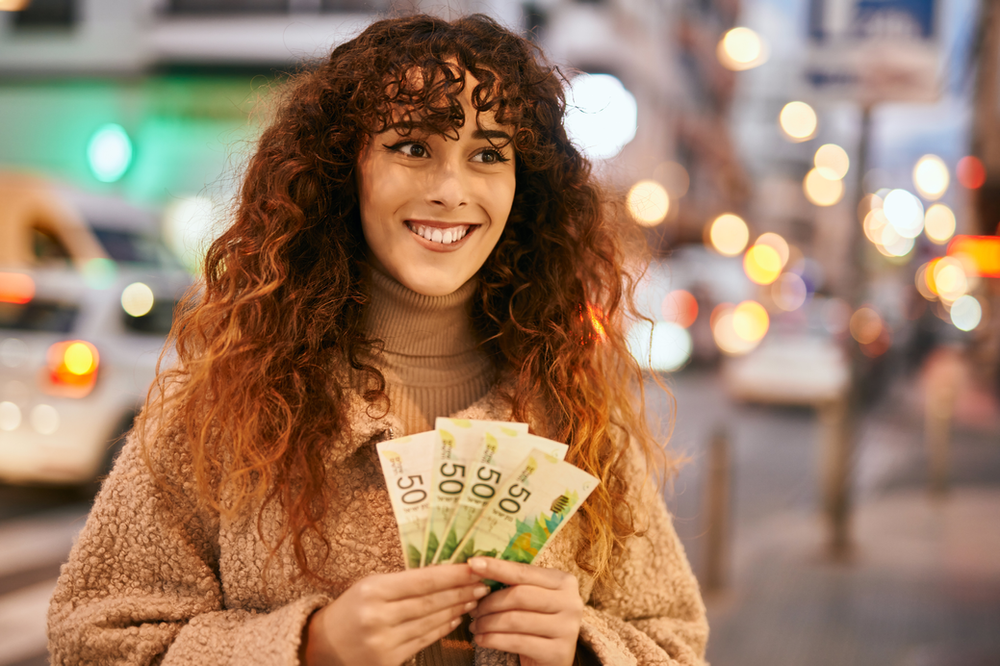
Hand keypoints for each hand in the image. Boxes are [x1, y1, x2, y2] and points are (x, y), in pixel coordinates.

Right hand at [302, 564, 489, 665]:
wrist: (321, 645)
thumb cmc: (351, 608)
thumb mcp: (371, 585)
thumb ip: (404, 581)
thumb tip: (445, 573)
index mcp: (374, 590)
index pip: (423, 580)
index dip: (453, 574)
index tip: (474, 567)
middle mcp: (379, 616)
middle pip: (432, 602)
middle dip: (461, 592)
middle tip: (484, 583)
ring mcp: (384, 642)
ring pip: (431, 622)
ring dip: (457, 609)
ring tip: (474, 598)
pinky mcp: (388, 660)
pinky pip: (424, 640)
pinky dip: (442, 628)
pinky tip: (455, 618)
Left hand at [466, 557, 582, 665]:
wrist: (550, 660)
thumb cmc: (536, 624)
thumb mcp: (532, 599)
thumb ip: (515, 584)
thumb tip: (478, 568)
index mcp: (564, 581)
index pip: (524, 572)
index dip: (497, 567)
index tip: (473, 564)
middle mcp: (571, 602)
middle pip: (519, 595)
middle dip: (490, 602)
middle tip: (473, 609)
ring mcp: (568, 628)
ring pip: (515, 619)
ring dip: (488, 623)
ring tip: (475, 626)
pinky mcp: (558, 652)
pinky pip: (517, 642)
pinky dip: (493, 640)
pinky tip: (482, 639)